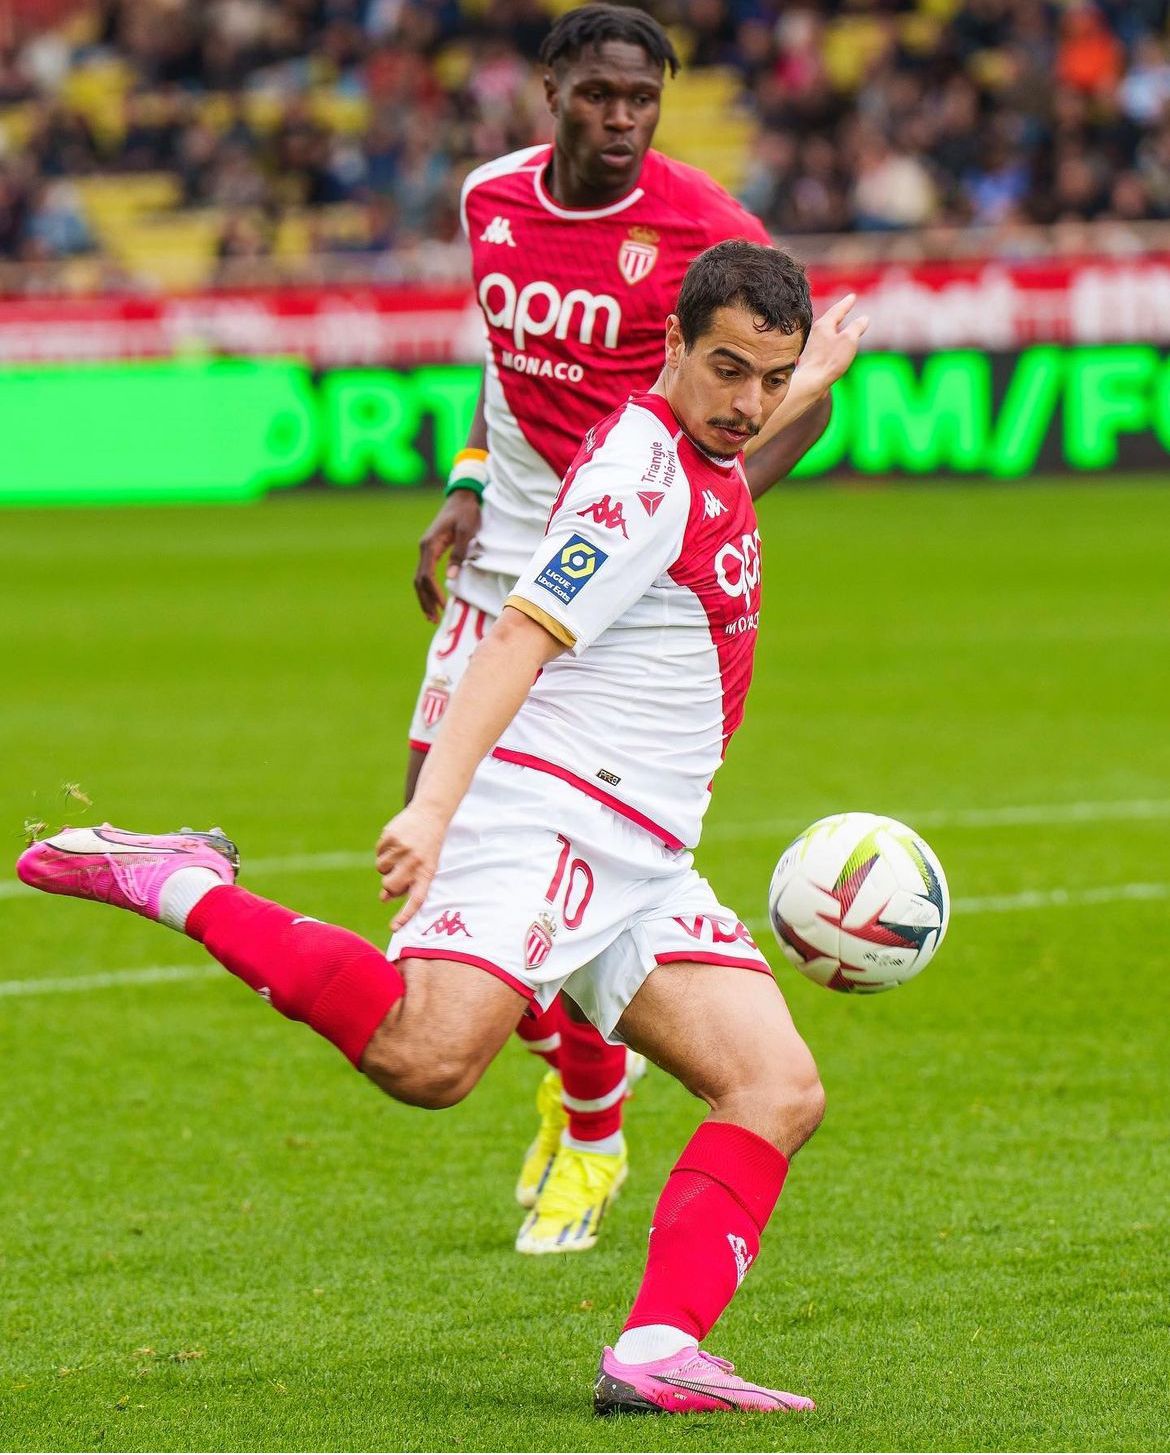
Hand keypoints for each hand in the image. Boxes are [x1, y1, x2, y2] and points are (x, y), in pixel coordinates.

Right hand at [376, 804, 446, 928]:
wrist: (431, 813)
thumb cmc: (428, 846)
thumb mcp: (425, 865)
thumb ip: (407, 883)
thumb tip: (384, 898)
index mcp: (427, 872)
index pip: (416, 899)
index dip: (404, 915)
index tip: (394, 928)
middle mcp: (415, 862)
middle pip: (389, 886)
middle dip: (388, 884)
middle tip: (395, 874)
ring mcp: (402, 848)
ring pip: (380, 868)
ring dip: (386, 864)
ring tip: (401, 853)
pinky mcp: (390, 836)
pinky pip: (378, 852)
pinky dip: (383, 850)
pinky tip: (396, 841)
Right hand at [413, 491, 481, 622]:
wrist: (462, 497)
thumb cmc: (467, 513)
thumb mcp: (467, 532)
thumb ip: (459, 554)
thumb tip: (451, 578)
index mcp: (430, 544)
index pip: (426, 575)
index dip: (433, 593)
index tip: (442, 606)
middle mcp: (424, 548)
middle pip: (419, 580)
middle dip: (425, 601)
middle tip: (434, 619)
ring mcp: (426, 548)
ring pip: (419, 578)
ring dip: (424, 597)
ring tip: (431, 615)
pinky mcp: (431, 549)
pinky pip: (425, 572)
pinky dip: (427, 588)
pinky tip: (433, 598)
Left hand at [798, 293, 868, 396]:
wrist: (811, 382)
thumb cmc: (829, 360)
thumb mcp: (849, 340)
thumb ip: (857, 327)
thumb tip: (864, 319)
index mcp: (824, 325)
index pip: (838, 309)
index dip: (847, 303)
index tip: (852, 296)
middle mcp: (816, 333)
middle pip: (830, 318)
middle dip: (840, 311)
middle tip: (847, 304)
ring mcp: (813, 345)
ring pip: (827, 330)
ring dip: (835, 325)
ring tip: (841, 321)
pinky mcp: (813, 357)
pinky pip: (825, 342)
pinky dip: (832, 337)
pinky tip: (833, 343)